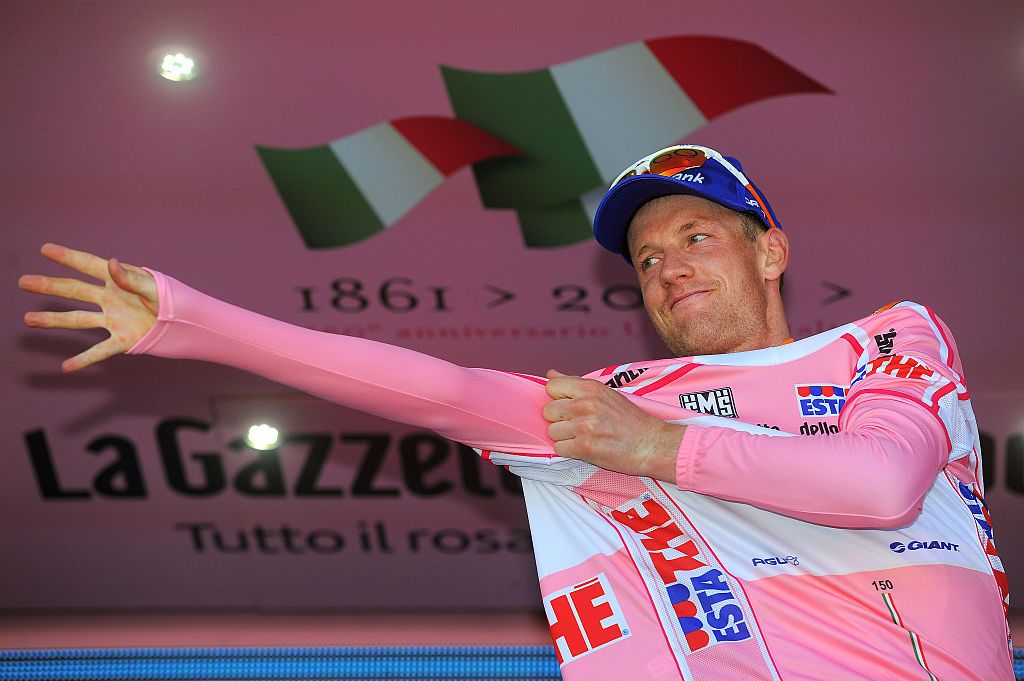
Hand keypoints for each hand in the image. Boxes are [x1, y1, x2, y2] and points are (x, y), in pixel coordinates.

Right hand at [19, 243, 158, 371]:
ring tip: (29, 319)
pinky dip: (84, 359)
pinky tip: (67, 367)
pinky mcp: (122, 340)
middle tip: (24, 282)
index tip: (45, 249)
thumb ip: (133, 278)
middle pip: (75, 291)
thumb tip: (112, 263)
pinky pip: (100, 351)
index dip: (68, 257)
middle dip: (49, 286)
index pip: (89, 266)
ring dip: (53, 320)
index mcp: (119, 280)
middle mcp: (110, 299)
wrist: (187, 322)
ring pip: (78, 320)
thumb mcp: (156, 287)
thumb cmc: (172, 298)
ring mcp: (114, 320)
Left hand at [542, 369, 683, 480]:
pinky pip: (559, 449)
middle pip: (548, 411)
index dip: (557, 398)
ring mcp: (584, 426)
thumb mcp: (606, 393)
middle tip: (577, 424)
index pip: (551, 386)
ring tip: (583, 437)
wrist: (652, 444)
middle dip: (559, 420)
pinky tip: (585, 448)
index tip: (568, 405)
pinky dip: (569, 451)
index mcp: (590, 388)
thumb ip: (575, 383)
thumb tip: (550, 373)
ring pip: (552, 432)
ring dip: (564, 437)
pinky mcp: (584, 447)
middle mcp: (585, 404)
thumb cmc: (631, 420)